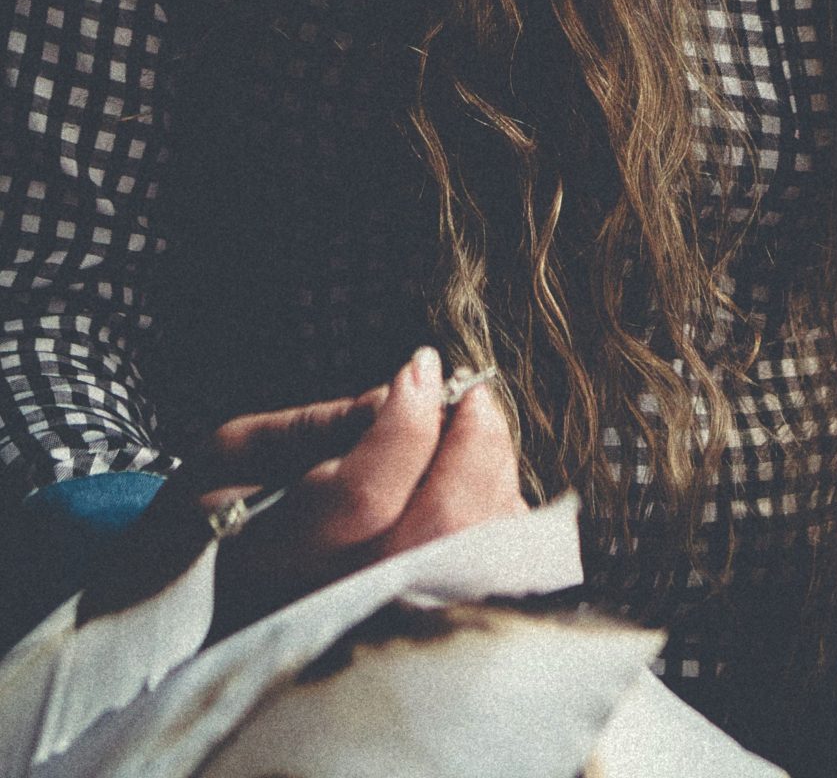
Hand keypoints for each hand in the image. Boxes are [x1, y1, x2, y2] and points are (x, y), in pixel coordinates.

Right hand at [76, 349, 527, 641]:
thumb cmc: (202, 517)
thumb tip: (397, 394)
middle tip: (469, 394)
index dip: (404, 421)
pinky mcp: (410, 634)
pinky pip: (482, 577)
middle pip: (435, 530)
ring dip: (489, 475)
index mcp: (267, 559)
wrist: (179, 611)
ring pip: (470, 557)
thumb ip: (312, 426)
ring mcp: (373, 629)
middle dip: (471, 445)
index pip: (361, 496)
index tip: (422, 365)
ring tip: (470, 428)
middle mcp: (327, 607)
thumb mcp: (230, 453)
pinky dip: (495, 514)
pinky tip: (472, 477)